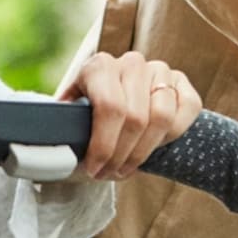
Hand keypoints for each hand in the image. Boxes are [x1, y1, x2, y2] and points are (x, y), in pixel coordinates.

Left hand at [59, 51, 201, 180]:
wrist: (117, 96)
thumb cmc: (89, 111)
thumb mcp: (72, 114)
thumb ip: (64, 125)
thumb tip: (51, 147)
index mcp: (100, 65)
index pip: (109, 107)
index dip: (103, 145)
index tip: (94, 169)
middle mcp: (131, 62)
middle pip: (135, 118)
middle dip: (122, 155)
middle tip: (110, 174)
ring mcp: (159, 70)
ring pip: (162, 118)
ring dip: (144, 152)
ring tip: (127, 167)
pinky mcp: (181, 82)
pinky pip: (186, 112)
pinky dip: (171, 137)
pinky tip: (152, 148)